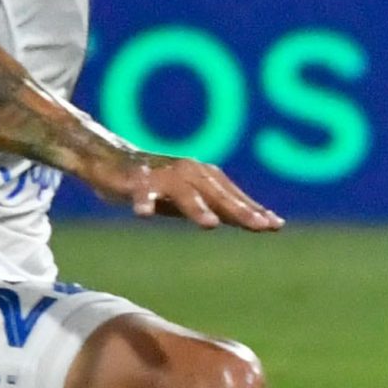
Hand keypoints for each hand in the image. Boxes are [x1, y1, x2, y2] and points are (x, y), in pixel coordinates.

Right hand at [84, 149, 282, 230]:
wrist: (111, 161)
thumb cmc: (157, 184)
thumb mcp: (192, 200)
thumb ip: (220, 208)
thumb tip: (259, 223)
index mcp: (205, 177)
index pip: (235, 197)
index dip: (254, 210)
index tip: (276, 225)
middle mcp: (189, 172)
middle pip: (218, 195)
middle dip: (239, 210)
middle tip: (260, 226)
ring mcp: (164, 176)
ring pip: (184, 193)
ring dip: (197, 207)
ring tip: (210, 224)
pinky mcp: (137, 180)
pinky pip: (141, 193)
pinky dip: (143, 202)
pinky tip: (143, 214)